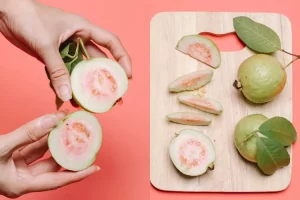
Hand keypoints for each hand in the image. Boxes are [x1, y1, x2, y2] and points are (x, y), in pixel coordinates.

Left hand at [0, 0, 131, 101]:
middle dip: (106, 78)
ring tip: (90, 102)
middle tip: (112, 96)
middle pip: (99, 61)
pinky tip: (67, 97)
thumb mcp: (45, 44)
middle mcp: (79, 39)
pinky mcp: (55, 57)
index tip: (127, 76)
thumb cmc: (28, 16)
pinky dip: (66, 85)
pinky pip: (65, 73)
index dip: (122, 59)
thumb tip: (67, 95)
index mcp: (84, 29)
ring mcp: (67, 49)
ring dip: (85, 85)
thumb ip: (57, 71)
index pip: (112, 43)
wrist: (5, 13)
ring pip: (82, 70)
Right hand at [0, 110, 99, 197]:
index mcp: (21, 184)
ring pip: (42, 153)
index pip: (58, 180)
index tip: (95, 167)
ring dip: (56, 140)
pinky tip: (54, 127)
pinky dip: (43, 137)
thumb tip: (54, 119)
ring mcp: (17, 167)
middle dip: (69, 152)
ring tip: (72, 128)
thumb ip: (28, 133)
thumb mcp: (2, 147)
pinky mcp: (12, 157)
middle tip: (85, 140)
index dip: (78, 174)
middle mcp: (22, 178)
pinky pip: (32, 147)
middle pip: (53, 165)